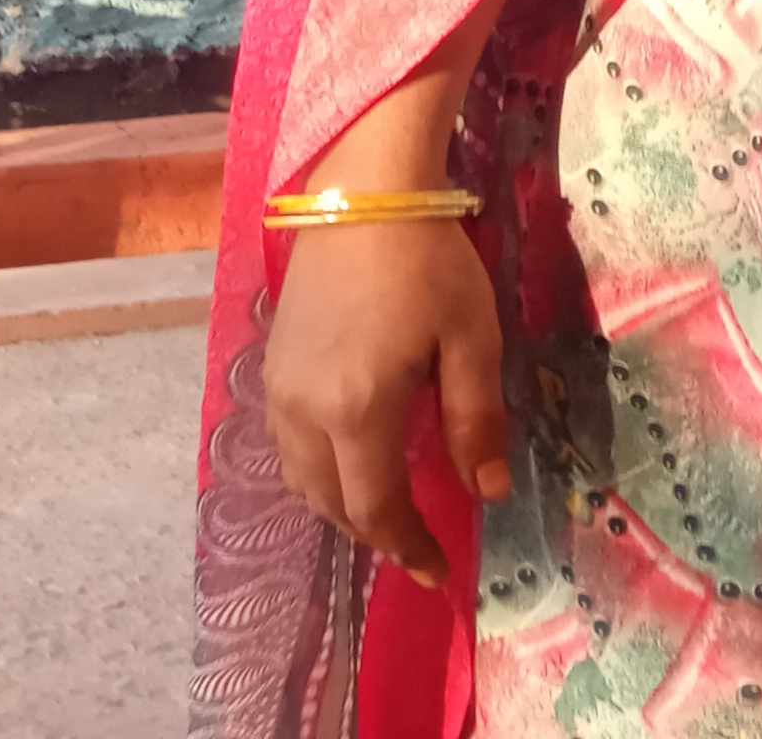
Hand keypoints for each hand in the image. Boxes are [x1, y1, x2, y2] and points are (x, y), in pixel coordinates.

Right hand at [264, 218, 508, 587]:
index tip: (438, 570)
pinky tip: (348, 455)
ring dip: (340, 504)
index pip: (375, 509)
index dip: (407, 546)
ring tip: (384, 506)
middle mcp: (304, 412)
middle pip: (330, 503)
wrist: (364, 191)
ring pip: (300, 478)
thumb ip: (476, 419)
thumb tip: (490, 493)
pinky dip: (317, 469)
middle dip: (373, 532)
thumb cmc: (429, 261)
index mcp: (356, 412)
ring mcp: (280, 389)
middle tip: (416, 542)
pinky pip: (287, 444)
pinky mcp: (272, 365)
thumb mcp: (471, 337)